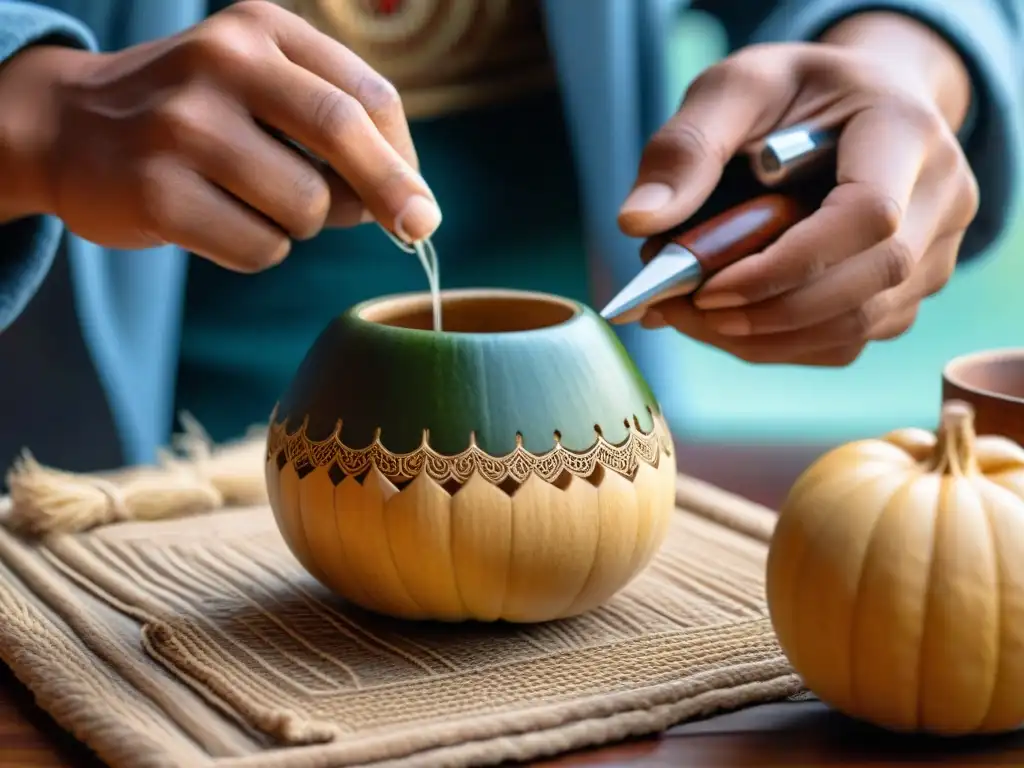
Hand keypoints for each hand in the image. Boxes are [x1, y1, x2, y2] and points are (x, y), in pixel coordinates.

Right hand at [0, 0, 439, 271]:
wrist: (70, 127)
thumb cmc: (194, 118)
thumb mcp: (260, 86)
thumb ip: (334, 126)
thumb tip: (412, 205)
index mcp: (261, 28)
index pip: (368, 95)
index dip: (405, 159)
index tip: (419, 203)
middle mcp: (222, 61)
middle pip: (344, 132)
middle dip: (394, 193)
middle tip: (418, 232)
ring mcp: (183, 123)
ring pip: (305, 207)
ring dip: (300, 226)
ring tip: (253, 202)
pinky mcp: (156, 189)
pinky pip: (260, 248)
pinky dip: (258, 250)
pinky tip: (217, 221)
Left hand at [617, 12, 975, 366]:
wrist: (855, 106)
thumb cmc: (795, 94)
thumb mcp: (734, 88)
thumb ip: (686, 146)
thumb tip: (638, 223)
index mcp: (907, 131)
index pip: (867, 216)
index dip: (786, 266)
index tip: (709, 287)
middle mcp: (941, 197)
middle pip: (867, 284)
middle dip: (765, 311)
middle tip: (681, 309)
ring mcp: (934, 255)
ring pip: (855, 327)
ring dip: (762, 338)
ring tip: (688, 315)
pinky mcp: (908, 296)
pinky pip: (844, 342)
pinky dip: (777, 345)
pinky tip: (725, 323)